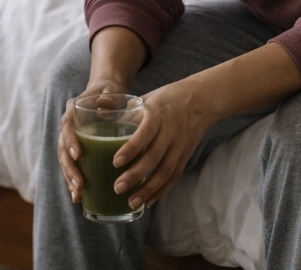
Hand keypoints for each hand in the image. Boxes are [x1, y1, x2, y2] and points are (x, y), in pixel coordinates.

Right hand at [58, 79, 127, 202]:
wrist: (105, 92)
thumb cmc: (109, 91)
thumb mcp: (110, 90)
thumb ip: (108, 97)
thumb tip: (104, 105)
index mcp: (72, 111)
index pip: (66, 127)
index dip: (70, 141)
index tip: (78, 155)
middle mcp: (67, 126)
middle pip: (63, 149)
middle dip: (69, 169)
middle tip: (79, 184)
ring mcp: (70, 139)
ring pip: (65, 161)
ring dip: (70, 178)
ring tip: (78, 195)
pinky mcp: (76, 149)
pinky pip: (72, 166)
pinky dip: (74, 181)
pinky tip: (79, 197)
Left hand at [109, 79, 216, 209]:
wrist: (202, 99)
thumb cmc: (167, 98)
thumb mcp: (147, 97)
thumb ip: (125, 109)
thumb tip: (98, 111)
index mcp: (158, 113)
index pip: (146, 133)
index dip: (132, 148)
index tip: (116, 162)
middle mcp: (171, 130)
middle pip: (154, 156)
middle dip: (136, 175)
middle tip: (117, 188)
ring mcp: (180, 144)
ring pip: (165, 170)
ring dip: (148, 189)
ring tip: (131, 202)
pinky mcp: (186, 154)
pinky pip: (174, 175)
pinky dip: (161, 190)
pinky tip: (148, 201)